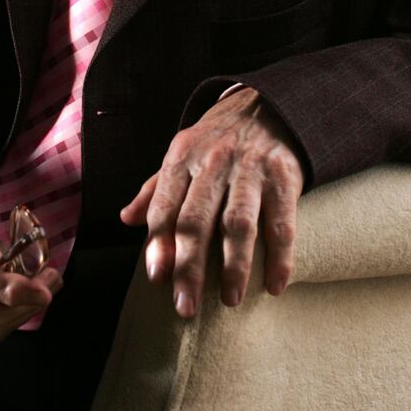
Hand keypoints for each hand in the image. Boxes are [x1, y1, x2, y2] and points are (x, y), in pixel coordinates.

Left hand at [120, 88, 303, 317]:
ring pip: (238, 223)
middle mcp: (214, 162)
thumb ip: (156, 188)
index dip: (158, 244)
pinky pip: (282, 222)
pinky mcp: (284, 176)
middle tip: (186, 306)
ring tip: (229, 299)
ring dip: (234, 265)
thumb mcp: (183, 153)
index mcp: (183, 158)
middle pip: (196, 220)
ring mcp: (250, 169)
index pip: (165, 206)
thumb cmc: (217, 139)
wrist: (267, 104)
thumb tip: (126, 219)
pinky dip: (280, 256)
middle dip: (189, 266)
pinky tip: (275, 286)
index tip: (158, 279)